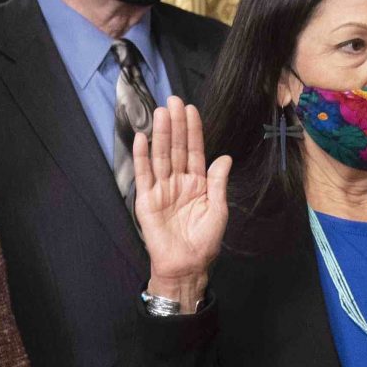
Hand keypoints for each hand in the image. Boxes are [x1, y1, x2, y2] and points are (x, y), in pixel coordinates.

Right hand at [133, 96, 231, 305]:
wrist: (186, 265)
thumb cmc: (204, 241)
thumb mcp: (217, 210)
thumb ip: (218, 183)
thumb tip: (224, 157)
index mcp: (197, 184)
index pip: (194, 151)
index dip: (193, 131)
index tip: (191, 110)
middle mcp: (178, 182)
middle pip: (175, 148)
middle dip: (176, 125)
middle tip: (174, 101)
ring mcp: (161, 189)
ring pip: (160, 156)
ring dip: (160, 135)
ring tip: (161, 113)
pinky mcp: (146, 200)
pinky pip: (144, 174)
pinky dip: (142, 157)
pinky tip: (143, 139)